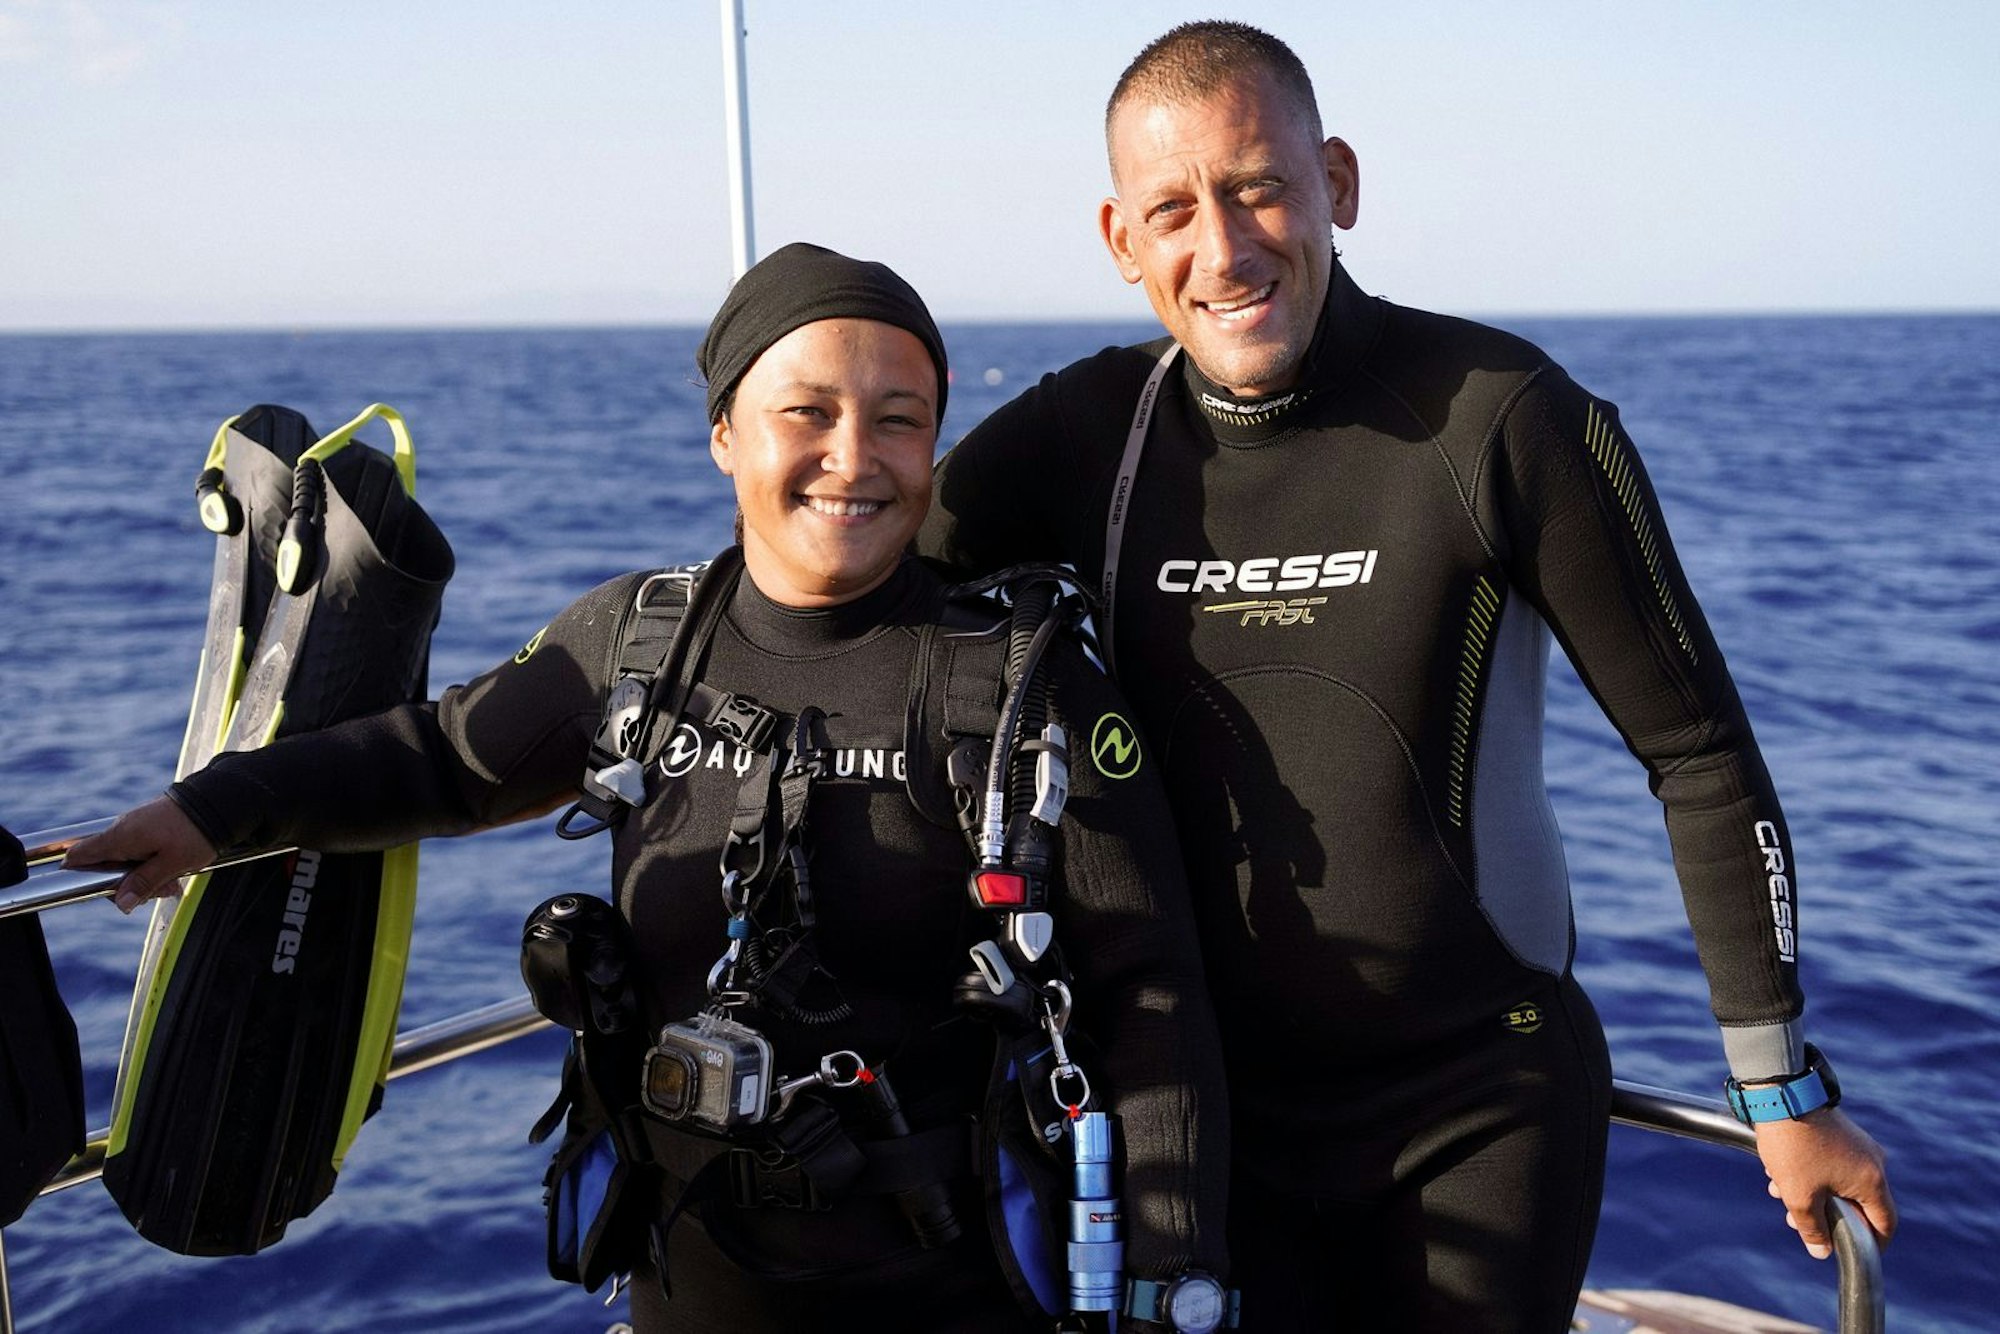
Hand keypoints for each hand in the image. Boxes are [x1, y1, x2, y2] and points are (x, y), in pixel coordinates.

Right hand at [62, 798, 216, 913]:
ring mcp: (135, 826)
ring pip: (128, 860)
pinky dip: (155, 864)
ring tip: (174, 882)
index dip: (80, 874)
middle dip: (129, 884)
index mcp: (120, 837)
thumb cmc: (195, 832)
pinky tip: (176, 870)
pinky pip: (143, 851)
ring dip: (147, 876)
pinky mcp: (150, 826)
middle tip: (159, 890)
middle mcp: (122, 829)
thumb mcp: (172, 864)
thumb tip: (121, 903)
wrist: (219, 803)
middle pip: (107, 865)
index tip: (105, 889)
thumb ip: (144, 883)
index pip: (79, 854)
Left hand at [1753, 1107, 1896, 1258]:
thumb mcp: (1799, 1195)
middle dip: (1825, 1215)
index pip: (1885, 1223)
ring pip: (1838, 1182)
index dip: (1872, 1243)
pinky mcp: (1842, 1132)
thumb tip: (1821, 1251)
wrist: (1780, 1094)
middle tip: (1795, 1219)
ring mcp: (1859, 1144)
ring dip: (1810, 1191)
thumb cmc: (1794, 1148)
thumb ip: (1813, 1228)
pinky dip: (1809, 1172)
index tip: (1854, 1252)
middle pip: (1857, 1203)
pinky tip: (1778, 1170)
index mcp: (1873, 1181)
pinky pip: (1832, 1163)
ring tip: (1778, 1189)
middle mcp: (1873, 1161)